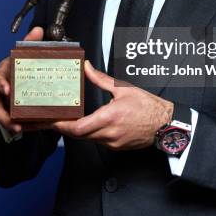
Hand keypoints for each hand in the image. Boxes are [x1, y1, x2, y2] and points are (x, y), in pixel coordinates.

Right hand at [0, 27, 47, 133]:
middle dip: (4, 116)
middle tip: (16, 122)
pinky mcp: (10, 113)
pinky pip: (14, 121)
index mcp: (2, 75)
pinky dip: (24, 126)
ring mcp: (3, 104)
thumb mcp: (20, 55)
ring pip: (3, 118)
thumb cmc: (15, 67)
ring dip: (13, 124)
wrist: (9, 79)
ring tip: (23, 129)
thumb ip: (28, 44)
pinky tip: (35, 128)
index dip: (2, 85)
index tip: (7, 89)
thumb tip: (38, 29)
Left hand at [49, 62, 173, 149]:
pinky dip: (89, 134)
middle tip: (51, 120)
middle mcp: (109, 134)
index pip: (78, 128)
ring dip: (76, 131)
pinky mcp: (117, 147)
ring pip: (87, 139)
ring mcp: (113, 143)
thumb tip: (87, 68)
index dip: (62, 125)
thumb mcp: (122, 88)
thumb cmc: (148, 106)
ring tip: (65, 121)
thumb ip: (101, 79)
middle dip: (63, 128)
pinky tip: (85, 125)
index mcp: (109, 118)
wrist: (165, 124)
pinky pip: (98, 141)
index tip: (51, 121)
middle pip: (78, 135)